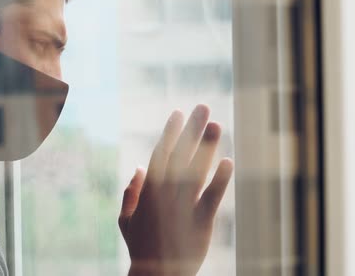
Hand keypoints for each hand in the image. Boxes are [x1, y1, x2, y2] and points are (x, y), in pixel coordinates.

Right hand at [119, 105, 233, 275]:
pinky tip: (228, 161)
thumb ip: (131, 192)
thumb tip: (138, 167)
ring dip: (207, 146)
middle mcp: (166, 194)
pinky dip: (220, 180)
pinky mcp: (202, 223)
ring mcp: (184, 208)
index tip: (178, 113)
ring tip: (216, 124)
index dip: (170, 132)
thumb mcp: (126, 220)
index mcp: (149, 191)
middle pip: (181, 155)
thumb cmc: (140, 247)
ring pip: (197, 170)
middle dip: (192, 129)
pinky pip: (212, 197)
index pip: (161, 154)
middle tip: (203, 106)